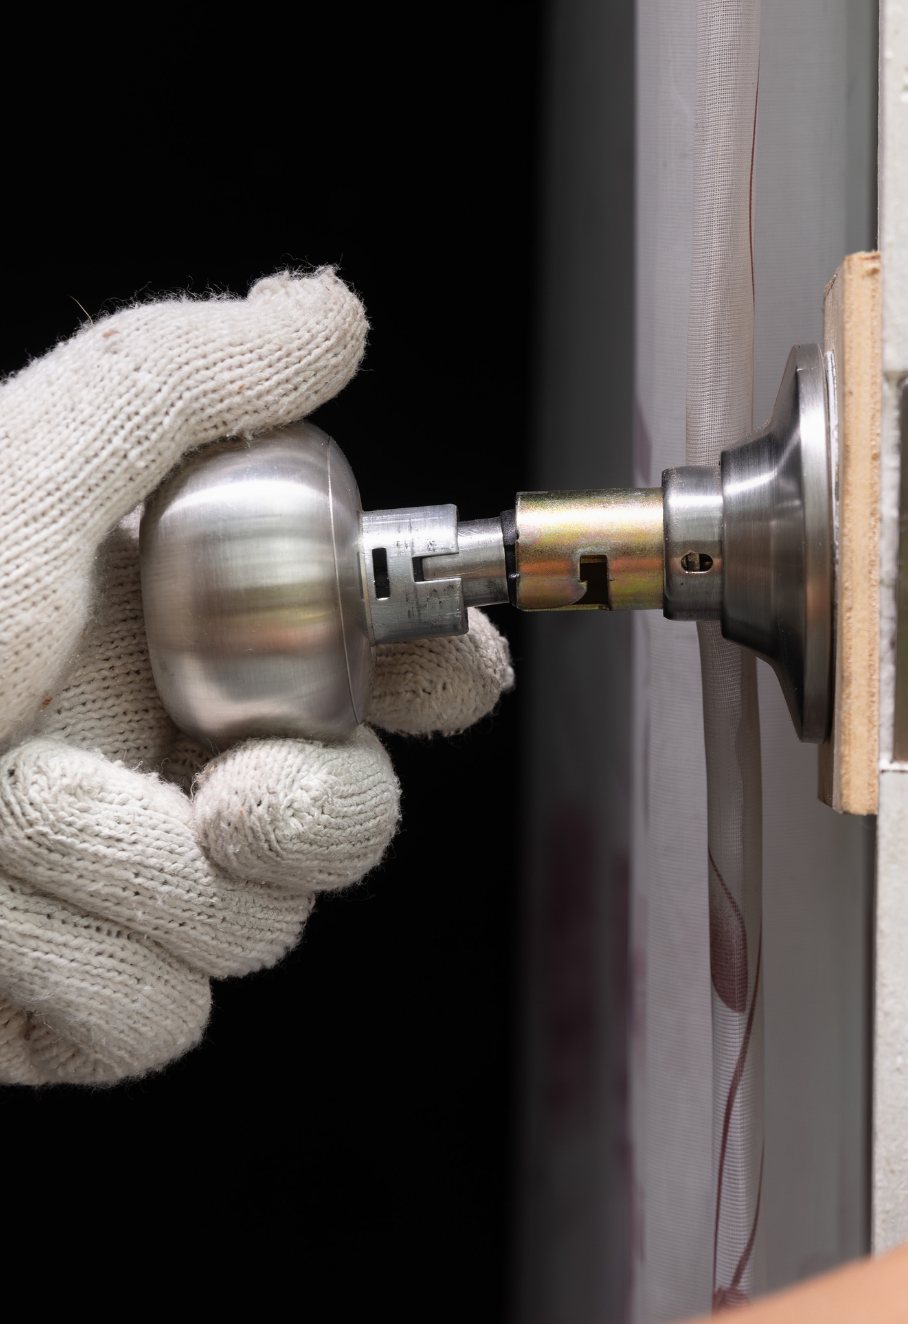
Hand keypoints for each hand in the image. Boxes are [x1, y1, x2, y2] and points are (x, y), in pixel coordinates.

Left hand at [0, 272, 513, 1084]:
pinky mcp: (60, 1011)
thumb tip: (322, 306)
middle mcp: (148, 763)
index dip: (427, 671)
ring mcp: (109, 894)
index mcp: (155, 639)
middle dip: (314, 809)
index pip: (352, 659)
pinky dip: (68, 969)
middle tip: (235, 797)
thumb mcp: (10, 486)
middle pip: (345, 813)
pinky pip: (158, 1017)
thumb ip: (182, 386)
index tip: (448, 672)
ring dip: (124, 873)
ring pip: (256, 926)